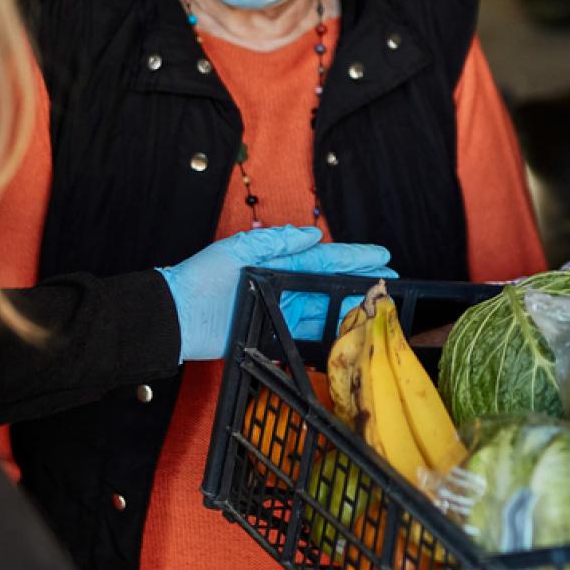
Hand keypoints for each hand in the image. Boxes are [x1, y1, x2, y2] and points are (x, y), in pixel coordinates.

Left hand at [159, 227, 392, 361]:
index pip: (324, 258)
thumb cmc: (201, 279)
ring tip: (380, 304)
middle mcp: (283, 286)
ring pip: (325, 308)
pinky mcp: (273, 335)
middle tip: (392, 281)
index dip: (354, 257)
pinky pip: (308, 334)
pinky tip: (350, 330)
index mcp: (277, 262)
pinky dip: (329, 332)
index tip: (381, 255)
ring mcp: (280, 311)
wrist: (176, 317)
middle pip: (331, 283)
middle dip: (362, 280)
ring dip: (352, 306)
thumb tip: (311, 234)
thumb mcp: (237, 250)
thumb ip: (275, 242)